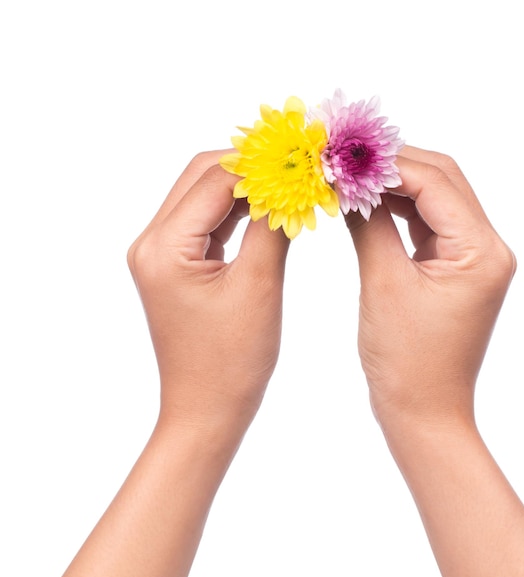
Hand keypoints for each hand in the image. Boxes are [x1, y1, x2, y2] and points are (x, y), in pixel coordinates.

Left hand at [50, 152, 290, 576]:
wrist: (207, 410)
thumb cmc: (232, 363)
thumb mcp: (259, 287)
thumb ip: (273, 226)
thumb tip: (291, 181)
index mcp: (164, 248)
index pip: (215, 180)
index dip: (261, 161)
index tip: (302, 150)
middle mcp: (153, 243)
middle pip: (202, 177)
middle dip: (251, 164)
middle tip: (298, 160)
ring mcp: (162, 254)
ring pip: (205, 197)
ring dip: (246, 185)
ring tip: (290, 178)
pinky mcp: (177, 266)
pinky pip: (208, 222)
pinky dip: (239, 210)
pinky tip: (271, 207)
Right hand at [346, 146, 515, 429]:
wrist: (423, 412)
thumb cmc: (406, 362)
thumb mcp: (384, 284)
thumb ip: (369, 224)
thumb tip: (349, 180)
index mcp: (481, 252)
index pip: (435, 182)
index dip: (387, 161)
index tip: (343, 150)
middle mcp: (487, 249)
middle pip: (441, 181)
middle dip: (391, 164)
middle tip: (344, 154)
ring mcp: (472, 259)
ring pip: (433, 199)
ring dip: (393, 184)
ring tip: (350, 174)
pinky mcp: (454, 270)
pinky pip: (426, 225)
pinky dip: (397, 210)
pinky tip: (366, 202)